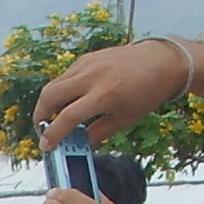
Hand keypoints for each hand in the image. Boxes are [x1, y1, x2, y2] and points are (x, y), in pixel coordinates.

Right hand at [36, 40, 190, 151]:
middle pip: (50, 95)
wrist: (163, 62)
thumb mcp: (125, 119)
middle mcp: (92, 77)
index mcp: (105, 95)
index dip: (53, 134)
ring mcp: (88, 64)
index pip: (68, 117)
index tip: (46, 146)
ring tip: (54, 117)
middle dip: (40, 116)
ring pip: (54, 84)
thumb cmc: (147, 93)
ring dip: (49, 103)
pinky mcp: (88, 58)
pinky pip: (66, 76)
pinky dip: (62, 90)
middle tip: (42, 130)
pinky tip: (70, 100)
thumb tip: (79, 146)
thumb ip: (99, 133)